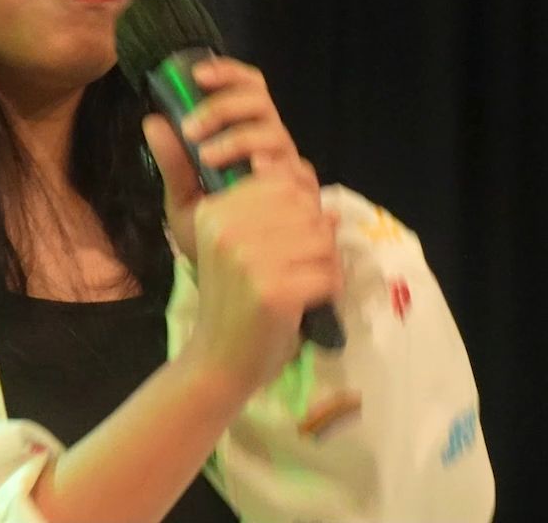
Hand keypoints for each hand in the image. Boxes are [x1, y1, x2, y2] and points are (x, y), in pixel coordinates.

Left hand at [139, 56, 318, 260]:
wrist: (238, 288)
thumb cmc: (216, 239)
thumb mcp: (184, 202)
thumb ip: (173, 165)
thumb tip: (152, 121)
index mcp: (248, 138)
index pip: (248, 90)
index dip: (227, 73)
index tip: (196, 75)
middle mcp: (274, 148)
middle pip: (262, 104)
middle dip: (225, 108)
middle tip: (192, 129)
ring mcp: (292, 172)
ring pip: (276, 134)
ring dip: (240, 137)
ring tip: (208, 157)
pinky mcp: (306, 199)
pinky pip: (294, 173)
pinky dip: (273, 166)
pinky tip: (254, 170)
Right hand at [182, 171, 341, 391]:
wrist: (217, 361)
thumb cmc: (234, 303)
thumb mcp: (242, 249)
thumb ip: (279, 220)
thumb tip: (332, 211)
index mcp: (215, 211)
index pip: (284, 185)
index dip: (300, 212)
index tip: (284, 244)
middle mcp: (227, 229)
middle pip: (306, 208)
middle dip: (316, 237)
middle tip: (300, 268)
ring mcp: (248, 259)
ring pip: (323, 239)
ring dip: (326, 264)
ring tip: (305, 284)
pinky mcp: (274, 291)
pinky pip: (329, 275)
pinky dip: (330, 290)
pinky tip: (309, 304)